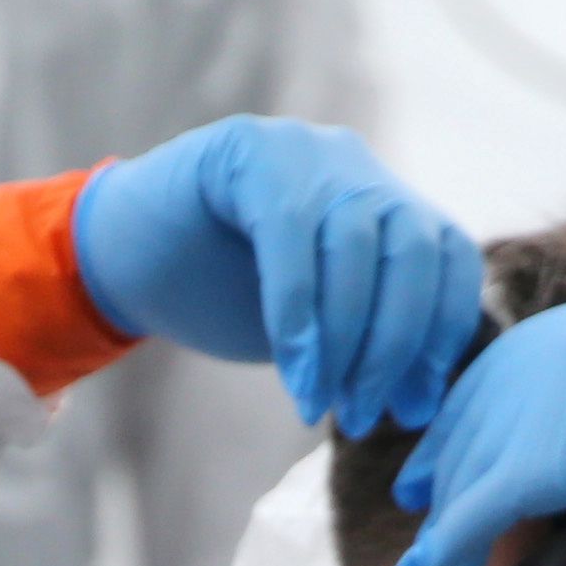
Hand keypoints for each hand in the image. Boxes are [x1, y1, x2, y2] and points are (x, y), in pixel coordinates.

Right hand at [71, 116, 479, 434]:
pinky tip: (294, 371)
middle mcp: (353, 164)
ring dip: (346, 337)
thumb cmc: (218, 294)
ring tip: (319, 402)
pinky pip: (293, 238)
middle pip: (412, 250)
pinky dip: (299, 313)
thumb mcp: (310, 325)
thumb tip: (422, 400)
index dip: (441, 333)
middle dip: (394, 344)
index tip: (416, 405)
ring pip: (358, 245)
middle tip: (364, 416)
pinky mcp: (248, 150)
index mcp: (380, 199)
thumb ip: (365, 342)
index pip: (447, 257)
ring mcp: (302, 150)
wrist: (118, 257)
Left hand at [383, 281, 565, 565]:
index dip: (475, 420)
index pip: (512, 367)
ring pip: (471, 462)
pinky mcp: (561, 449)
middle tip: (419, 520)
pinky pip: (483, 502)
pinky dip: (454, 545)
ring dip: (442, 527)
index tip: (451, 458)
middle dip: (442, 471)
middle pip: (476, 410)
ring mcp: (561, 389)